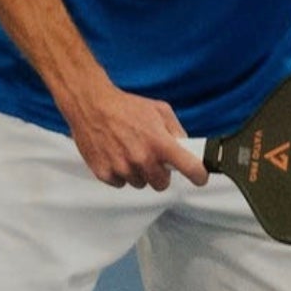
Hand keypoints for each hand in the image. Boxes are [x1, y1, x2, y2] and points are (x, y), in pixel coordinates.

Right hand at [59, 78, 205, 189]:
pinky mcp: (104, 173)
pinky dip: (119, 174)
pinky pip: (120, 183)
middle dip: (160, 174)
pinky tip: (115, 157)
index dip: (199, 176)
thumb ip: (176, 130)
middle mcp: (142, 159)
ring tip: (129, 154)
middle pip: (161, 184)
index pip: (190, 168)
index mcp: (160, 143)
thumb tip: (185, 147)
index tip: (199, 178)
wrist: (90, 105)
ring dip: (138, 173)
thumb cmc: (124, 106)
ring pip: (139, 183)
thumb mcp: (159, 110)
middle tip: (151, 159)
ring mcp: (122, 168)